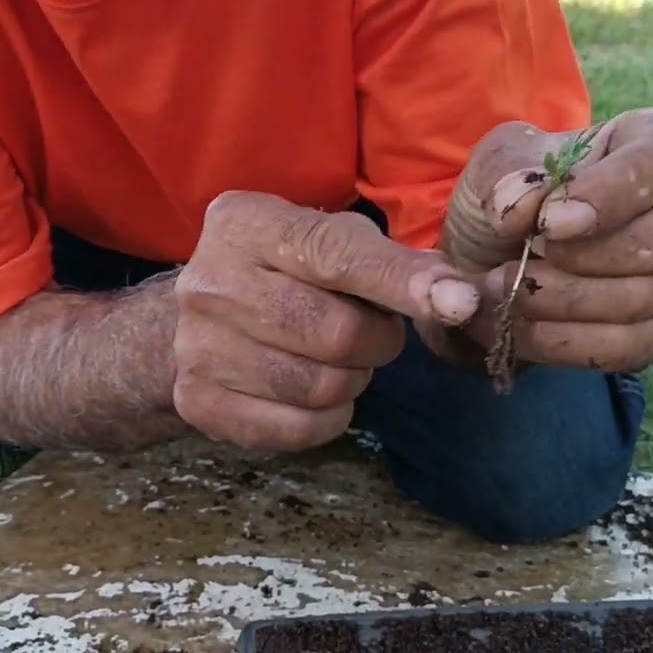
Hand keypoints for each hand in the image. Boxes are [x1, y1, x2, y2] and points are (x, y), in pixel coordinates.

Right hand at [173, 191, 479, 450]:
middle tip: (371, 333)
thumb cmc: (284, 271)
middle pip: (335, 333)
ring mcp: (196, 347)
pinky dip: (327, 418)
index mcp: (243, 224)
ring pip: (321, 386)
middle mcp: (209, 282)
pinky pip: (298, 429)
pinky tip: (316, 394)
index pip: (334, 255)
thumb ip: (394, 263)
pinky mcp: (197, 402)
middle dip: (377, 340)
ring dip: (353, 380)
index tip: (458, 303)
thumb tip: (458, 298)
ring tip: (338, 360)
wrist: (194, 319)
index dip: (400, 283)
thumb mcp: (331, 241)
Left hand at [425, 108, 652, 372]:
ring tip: (501, 289)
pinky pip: (630, 348)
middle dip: (598, 256)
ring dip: (563, 302)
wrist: (495, 259)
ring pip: (652, 298)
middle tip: (529, 258)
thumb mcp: (497, 164)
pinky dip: (562, 343)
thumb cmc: (515, 195)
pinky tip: (516, 327)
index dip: (610, 193)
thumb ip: (507, 174)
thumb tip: (523, 206)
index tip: (548, 222)